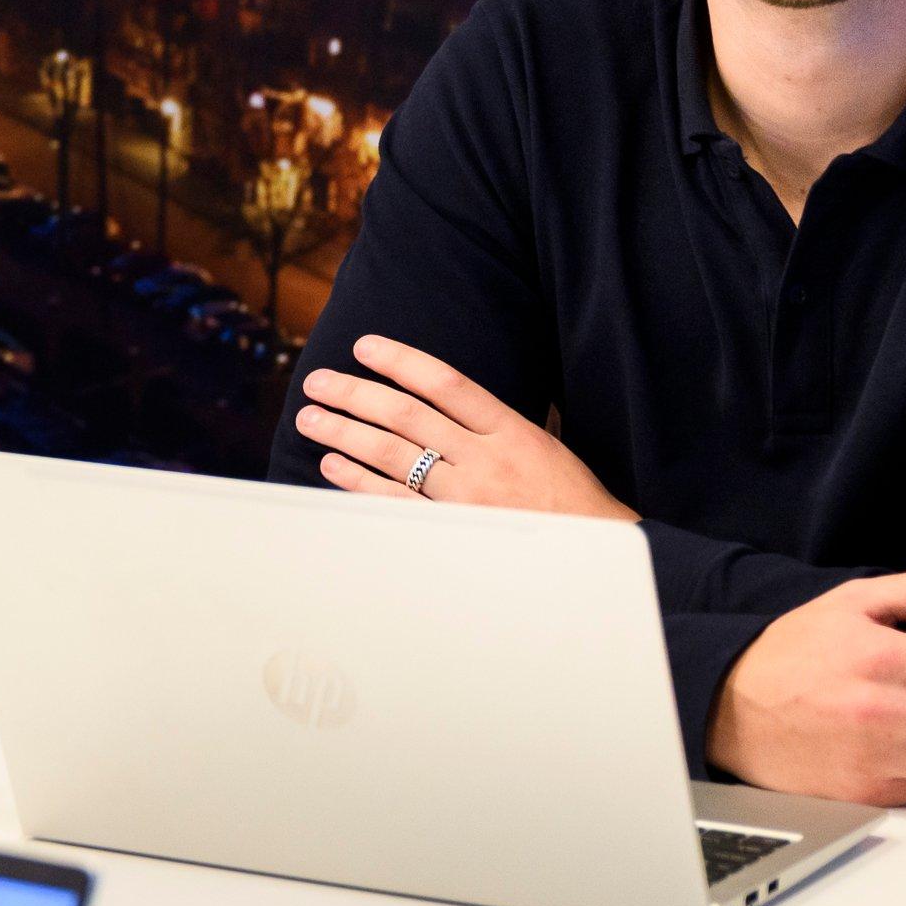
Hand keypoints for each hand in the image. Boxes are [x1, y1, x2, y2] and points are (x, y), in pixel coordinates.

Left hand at [297, 336, 632, 518]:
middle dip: (355, 394)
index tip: (364, 347)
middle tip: (317, 382)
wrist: (594, 558)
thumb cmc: (569, 501)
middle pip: (407, 415)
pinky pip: (394, 502)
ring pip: (393, 455)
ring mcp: (466, 497)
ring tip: (311, 418)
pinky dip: (359, 482)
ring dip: (345, 433)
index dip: (402, 361)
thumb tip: (442, 397)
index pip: (447, 383)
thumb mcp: (545, 447)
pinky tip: (333, 465)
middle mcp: (486, 459)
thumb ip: (495, 424)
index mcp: (513, 431)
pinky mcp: (452, 530)